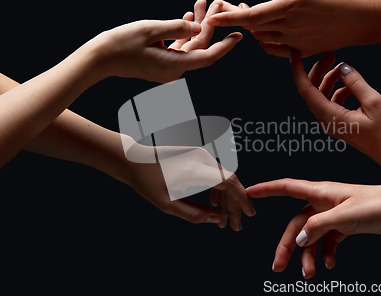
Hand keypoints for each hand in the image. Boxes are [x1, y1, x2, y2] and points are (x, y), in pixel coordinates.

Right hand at [91, 0, 242, 82]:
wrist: (98, 59)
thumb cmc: (120, 44)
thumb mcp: (150, 30)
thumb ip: (176, 27)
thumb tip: (198, 27)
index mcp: (174, 66)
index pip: (207, 57)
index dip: (225, 46)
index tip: (239, 35)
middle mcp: (174, 71)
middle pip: (199, 47)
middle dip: (209, 25)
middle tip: (217, 3)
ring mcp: (167, 69)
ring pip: (189, 46)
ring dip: (195, 26)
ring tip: (201, 4)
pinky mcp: (160, 64)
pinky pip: (178, 48)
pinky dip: (183, 34)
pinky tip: (187, 17)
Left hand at [122, 139, 255, 230]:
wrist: (131, 158)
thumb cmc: (146, 181)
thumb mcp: (168, 204)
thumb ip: (194, 214)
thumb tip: (217, 220)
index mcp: (196, 169)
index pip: (229, 182)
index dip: (242, 199)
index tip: (249, 215)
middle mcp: (202, 158)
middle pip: (229, 181)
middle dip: (235, 205)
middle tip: (235, 226)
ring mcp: (201, 154)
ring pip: (223, 177)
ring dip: (227, 198)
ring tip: (224, 218)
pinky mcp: (198, 154)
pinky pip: (215, 172)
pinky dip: (219, 188)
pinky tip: (214, 202)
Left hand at [207, 0, 374, 56]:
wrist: (361, 18)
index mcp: (290, 6)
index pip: (251, 16)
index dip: (229, 18)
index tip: (213, 17)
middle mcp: (290, 26)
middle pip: (253, 28)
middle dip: (241, 19)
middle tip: (240, 6)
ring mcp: (296, 42)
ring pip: (263, 39)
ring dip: (255, 29)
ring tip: (260, 15)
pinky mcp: (302, 52)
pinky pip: (275, 50)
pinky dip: (267, 42)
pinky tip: (270, 31)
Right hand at [246, 178, 380, 277]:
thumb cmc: (377, 204)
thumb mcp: (343, 216)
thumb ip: (318, 227)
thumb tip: (299, 239)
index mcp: (319, 193)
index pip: (286, 187)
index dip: (266, 190)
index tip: (249, 193)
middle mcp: (323, 202)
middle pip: (297, 224)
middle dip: (287, 245)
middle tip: (279, 266)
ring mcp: (333, 214)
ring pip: (311, 236)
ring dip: (308, 255)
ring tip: (308, 274)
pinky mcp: (345, 225)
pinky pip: (328, 241)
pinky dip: (326, 253)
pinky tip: (330, 264)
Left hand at [290, 51, 380, 166]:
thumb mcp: (374, 102)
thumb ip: (356, 83)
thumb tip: (343, 67)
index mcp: (331, 117)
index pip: (306, 91)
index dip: (298, 71)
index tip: (295, 54)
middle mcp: (327, 121)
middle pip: (311, 92)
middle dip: (317, 71)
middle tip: (330, 54)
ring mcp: (332, 124)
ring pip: (321, 96)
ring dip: (328, 80)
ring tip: (341, 67)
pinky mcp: (340, 124)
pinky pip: (331, 103)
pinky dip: (337, 90)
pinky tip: (350, 85)